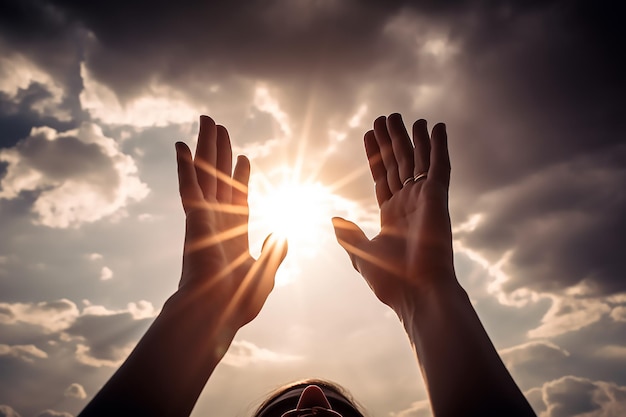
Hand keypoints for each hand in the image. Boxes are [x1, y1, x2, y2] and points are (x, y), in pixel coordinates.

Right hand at [174, 115, 285, 332]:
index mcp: (234, 232)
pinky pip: (189, 187)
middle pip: (219, 177)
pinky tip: (182, 146)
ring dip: (206, 148)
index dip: (239, 176)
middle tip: (219, 127)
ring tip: (208, 122)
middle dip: (220, 152)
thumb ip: (275, 252)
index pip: (237, 196)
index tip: (243, 157)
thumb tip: (282, 234)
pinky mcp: (194, 220)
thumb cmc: (239, 302)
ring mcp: (204, 218)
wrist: (217, 314)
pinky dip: (185, 167)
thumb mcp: (266, 272)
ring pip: (205, 174)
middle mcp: (217, 220)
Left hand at [332, 114, 454, 314]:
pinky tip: (437, 127)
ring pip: (417, 160)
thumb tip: (334, 217)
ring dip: (412, 137)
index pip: (382, 176)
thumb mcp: (360, 254)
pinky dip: (439, 146)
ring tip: (403, 116)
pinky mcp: (438, 198)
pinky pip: (440, 166)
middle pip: (398, 163)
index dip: (375, 155)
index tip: (369, 134)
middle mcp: (409, 203)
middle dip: (391, 140)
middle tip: (385, 116)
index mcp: (391, 215)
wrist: (416, 292)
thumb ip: (348, 235)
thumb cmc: (389, 280)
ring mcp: (425, 199)